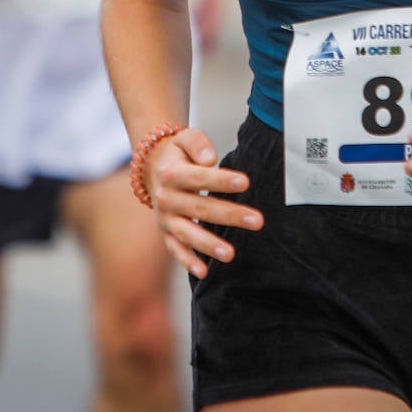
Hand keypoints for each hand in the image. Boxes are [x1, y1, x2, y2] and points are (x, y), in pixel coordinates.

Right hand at [144, 127, 262, 277]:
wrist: (154, 169)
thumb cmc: (179, 155)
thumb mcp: (185, 138)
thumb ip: (198, 144)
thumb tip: (211, 159)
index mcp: (171, 173)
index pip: (199, 177)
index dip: (222, 180)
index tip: (246, 183)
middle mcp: (165, 198)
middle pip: (200, 208)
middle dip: (230, 215)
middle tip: (257, 220)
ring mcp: (165, 218)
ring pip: (187, 233)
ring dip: (208, 245)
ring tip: (230, 254)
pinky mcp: (166, 233)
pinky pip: (175, 250)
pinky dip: (187, 262)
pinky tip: (204, 272)